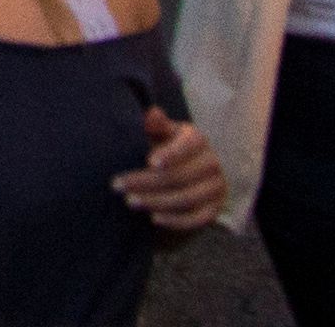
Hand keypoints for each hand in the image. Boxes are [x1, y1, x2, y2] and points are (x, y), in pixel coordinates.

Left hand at [116, 107, 225, 231]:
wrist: (189, 172)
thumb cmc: (166, 146)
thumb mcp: (161, 132)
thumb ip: (156, 124)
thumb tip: (152, 114)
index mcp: (197, 139)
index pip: (186, 146)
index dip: (170, 154)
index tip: (149, 161)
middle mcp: (212, 162)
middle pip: (179, 175)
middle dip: (146, 182)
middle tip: (118, 185)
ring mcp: (216, 187)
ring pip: (186, 198)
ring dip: (156, 201)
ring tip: (129, 201)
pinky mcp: (215, 209)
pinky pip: (196, 218)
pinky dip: (175, 220)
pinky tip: (153, 218)